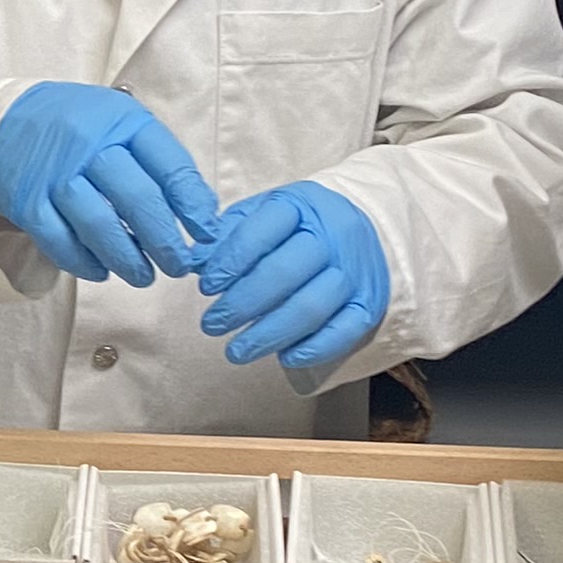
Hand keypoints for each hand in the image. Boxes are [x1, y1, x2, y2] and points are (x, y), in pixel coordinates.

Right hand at [0, 83, 218, 285]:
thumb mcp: (122, 125)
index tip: (206, 234)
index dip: (193, 205)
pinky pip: (59, 241)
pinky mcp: (26, 202)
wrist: (3, 122)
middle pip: (136, 198)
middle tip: (179, 266)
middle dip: (164, 240)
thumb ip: (158, 162)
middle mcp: (87, 144)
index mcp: (121, 121)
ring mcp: (53, 174)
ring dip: (127, 258)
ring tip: (144, 276)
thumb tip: (202, 214)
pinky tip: (102, 271)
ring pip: (98, 224)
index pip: (168, 165)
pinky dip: (84, 262)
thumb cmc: (78, 128)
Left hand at [193, 181, 390, 371]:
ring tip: (236, 351)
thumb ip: (228, 235)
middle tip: (211, 325)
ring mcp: (355, 270)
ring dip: (269, 334)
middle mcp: (333, 235)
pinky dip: (314, 349)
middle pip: (284, 273)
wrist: (364, 228)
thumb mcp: (264, 214)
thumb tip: (192, 263)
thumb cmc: (299, 226)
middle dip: (241, 304)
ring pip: (311, 306)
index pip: (261, 231)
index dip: (229, 261)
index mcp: (301, 205)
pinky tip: (285, 357)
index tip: (206, 287)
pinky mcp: (370, 301)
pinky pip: (345, 331)